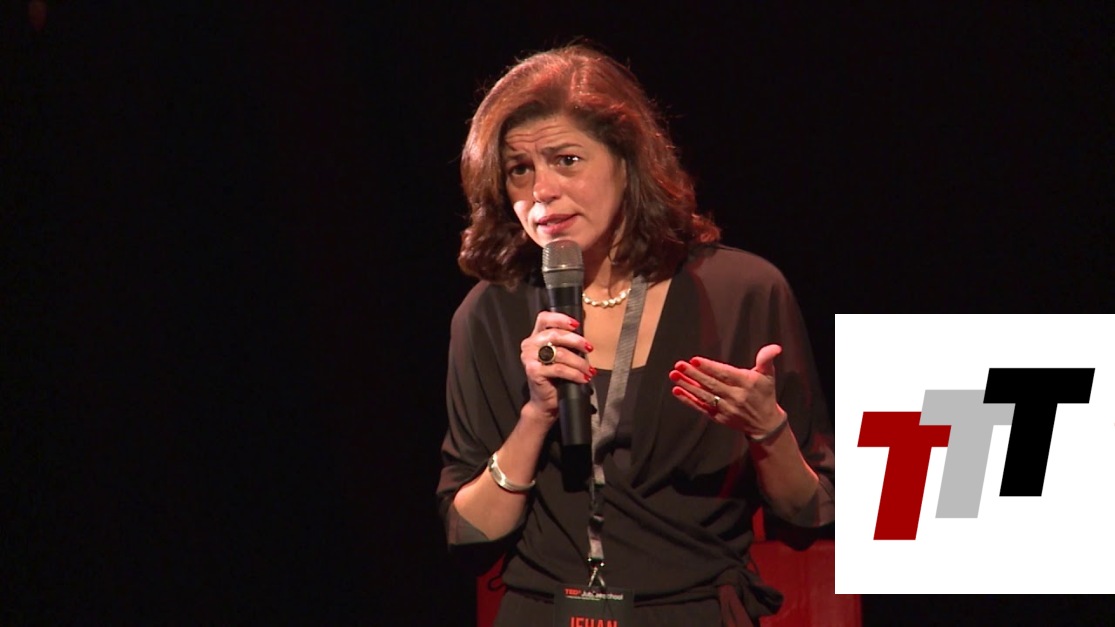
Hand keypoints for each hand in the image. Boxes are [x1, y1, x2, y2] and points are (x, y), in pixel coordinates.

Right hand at [520, 312, 594, 420]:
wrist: (545, 400)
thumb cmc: (555, 376)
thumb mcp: (560, 355)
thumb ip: (566, 343)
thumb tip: (585, 338)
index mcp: (535, 336)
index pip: (544, 318)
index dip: (560, 318)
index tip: (577, 324)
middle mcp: (529, 344)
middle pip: (555, 334)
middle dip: (576, 341)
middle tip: (589, 348)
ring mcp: (529, 358)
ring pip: (560, 353)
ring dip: (579, 362)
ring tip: (589, 369)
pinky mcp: (533, 371)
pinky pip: (559, 369)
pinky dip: (574, 373)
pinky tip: (583, 378)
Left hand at [669, 344, 785, 437]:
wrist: (765, 424)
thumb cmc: (764, 394)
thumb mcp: (768, 375)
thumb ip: (766, 359)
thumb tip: (775, 348)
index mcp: (746, 384)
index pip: (725, 374)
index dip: (710, 367)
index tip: (695, 360)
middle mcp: (736, 397)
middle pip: (712, 384)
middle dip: (694, 374)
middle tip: (679, 365)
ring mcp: (726, 409)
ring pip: (704, 396)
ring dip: (687, 386)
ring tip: (674, 375)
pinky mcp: (719, 418)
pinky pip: (701, 408)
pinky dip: (688, 400)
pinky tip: (677, 391)